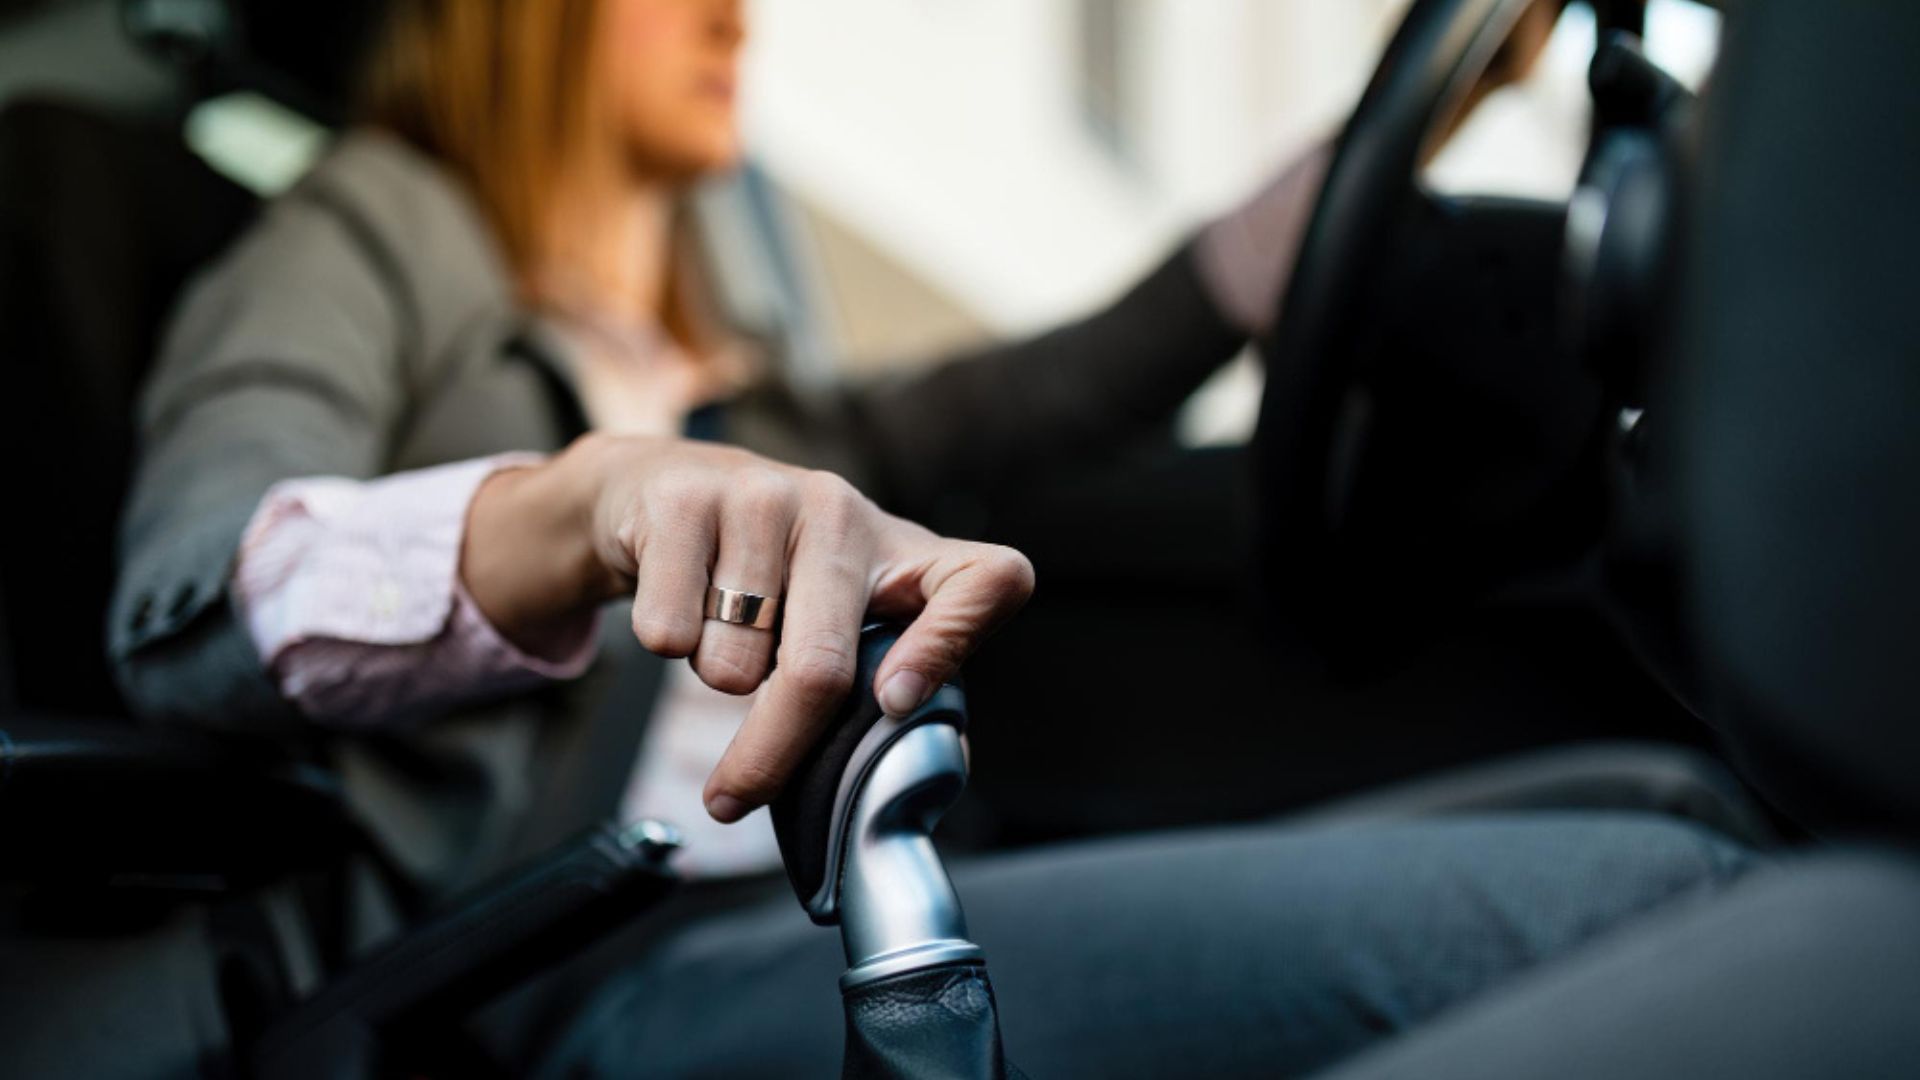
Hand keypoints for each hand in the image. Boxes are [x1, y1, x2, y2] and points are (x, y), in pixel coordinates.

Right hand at [463, 433, 1034, 821]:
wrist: (667, 495)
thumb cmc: (777, 582)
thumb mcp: (847, 623)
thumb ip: (889, 692)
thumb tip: (914, 788)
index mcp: (907, 553)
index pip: (989, 580)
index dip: (950, 648)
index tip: (896, 703)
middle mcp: (845, 512)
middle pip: (822, 668)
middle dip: (773, 752)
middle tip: (734, 800)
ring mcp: (766, 496)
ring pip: (733, 661)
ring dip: (717, 677)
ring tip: (726, 635)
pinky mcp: (686, 499)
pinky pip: (669, 632)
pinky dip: (669, 647)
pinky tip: (685, 606)